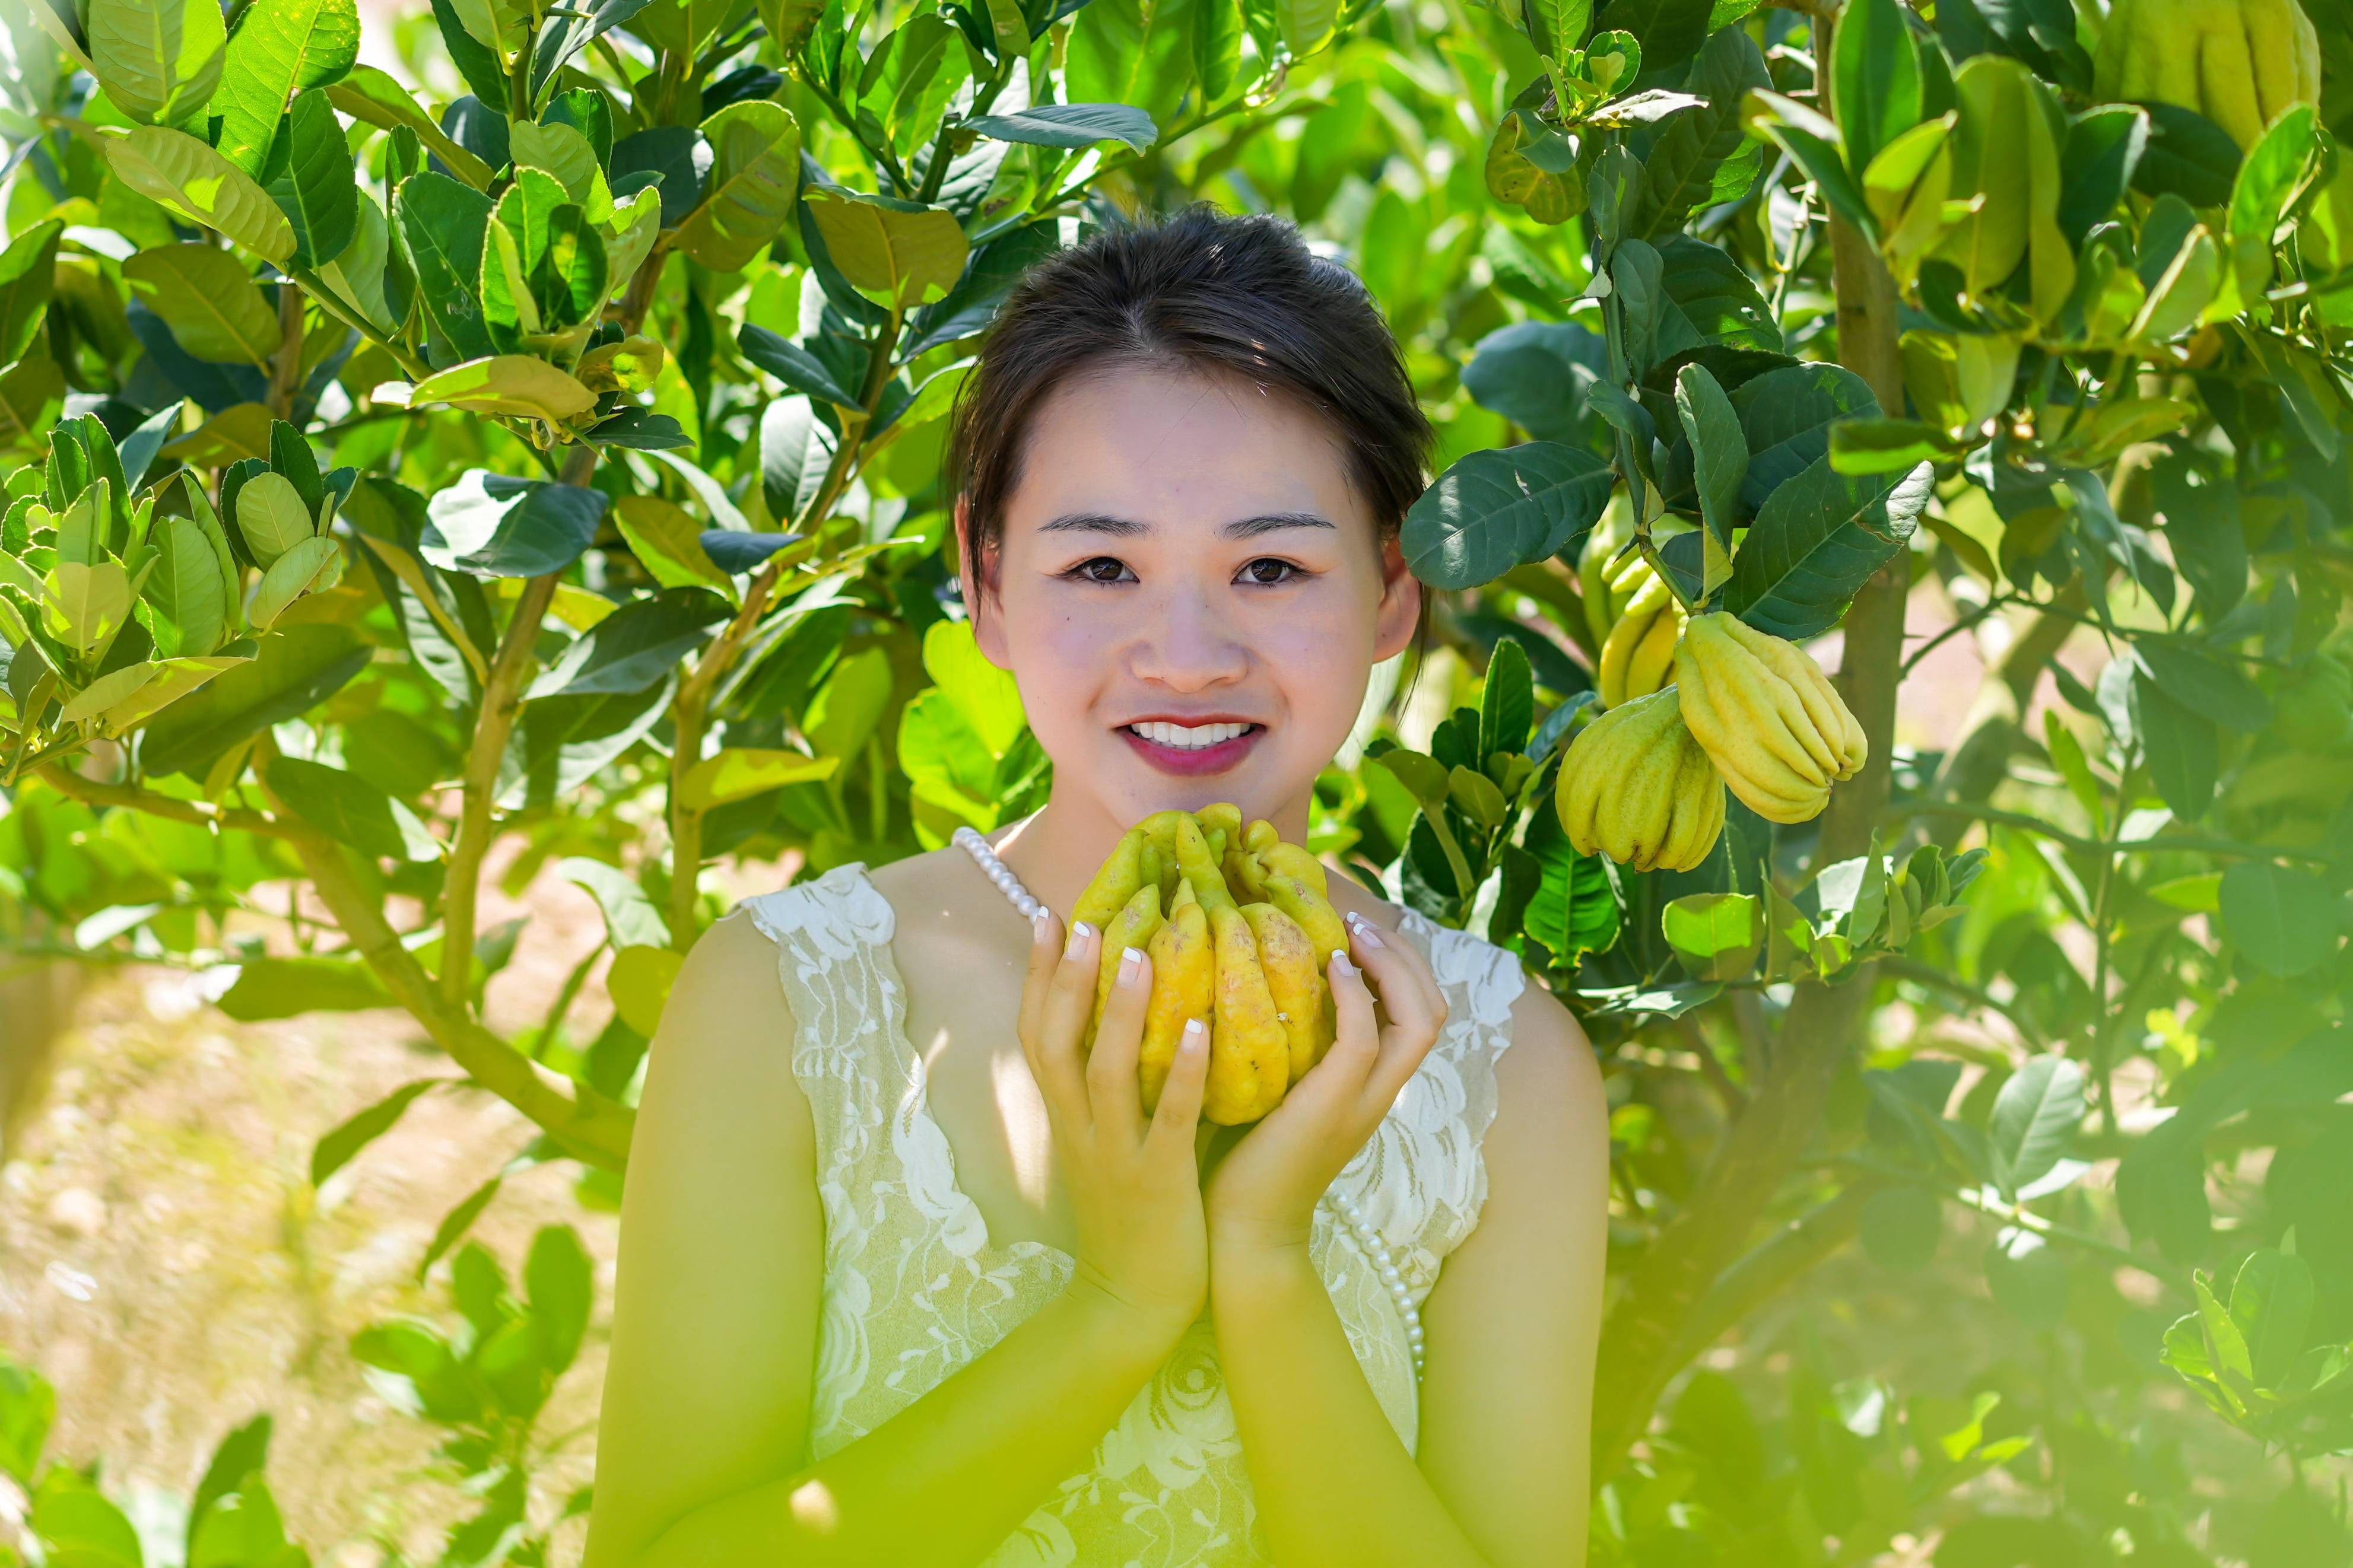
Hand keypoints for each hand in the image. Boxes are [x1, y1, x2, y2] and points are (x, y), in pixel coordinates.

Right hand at [1020, 909, 1214, 1339]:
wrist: (1131, 1301)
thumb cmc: (1129, 1213)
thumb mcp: (1105, 1142)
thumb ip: (1113, 1086)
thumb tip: (1131, 1017)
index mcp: (1067, 1116)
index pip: (1038, 1034)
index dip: (1039, 976)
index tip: (1048, 917)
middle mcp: (1080, 1128)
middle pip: (1055, 1042)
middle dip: (1065, 979)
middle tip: (1083, 918)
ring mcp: (1115, 1155)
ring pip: (1105, 1073)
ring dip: (1121, 1011)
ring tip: (1142, 954)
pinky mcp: (1158, 1181)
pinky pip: (1167, 1119)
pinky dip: (1179, 1073)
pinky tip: (1199, 1031)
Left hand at [1200, 910, 1448, 1256]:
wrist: (1240, 1232)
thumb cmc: (1244, 1161)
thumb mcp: (1278, 1091)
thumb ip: (1289, 1049)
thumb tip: (1263, 987)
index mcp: (1372, 1088)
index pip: (1420, 1016)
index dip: (1402, 967)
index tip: (1358, 932)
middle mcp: (1380, 1093)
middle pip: (1434, 1011)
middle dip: (1407, 956)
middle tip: (1361, 921)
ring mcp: (1363, 1102)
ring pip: (1419, 1020)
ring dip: (1392, 965)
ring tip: (1354, 934)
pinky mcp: (1333, 1108)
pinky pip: (1364, 1038)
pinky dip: (1355, 995)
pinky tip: (1329, 968)